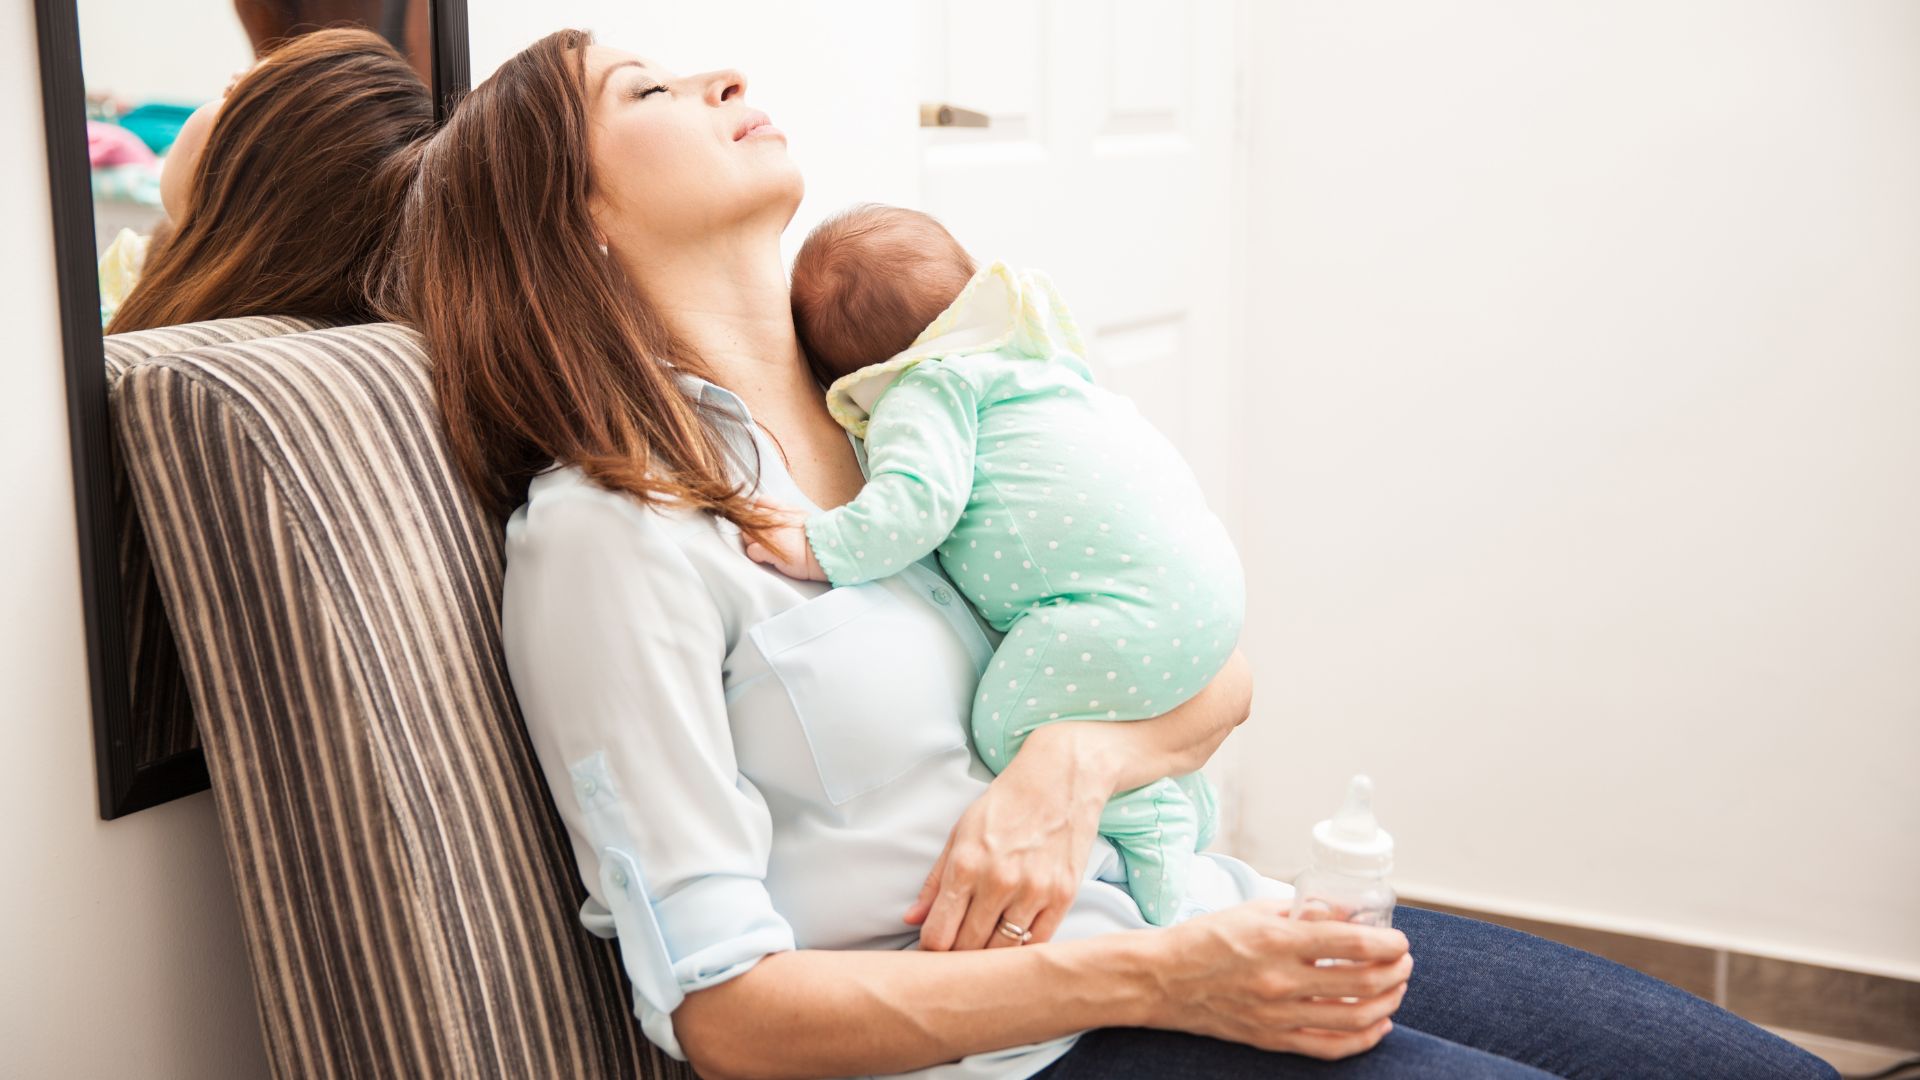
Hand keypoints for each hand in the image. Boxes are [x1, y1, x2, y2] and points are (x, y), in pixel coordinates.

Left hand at [742, 501, 825, 580]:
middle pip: (748, 520)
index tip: (763, 520)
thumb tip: (780, 512)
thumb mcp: (802, 514)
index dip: (759, 512)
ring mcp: (767, 534)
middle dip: (753, 528)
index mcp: (781, 510)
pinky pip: (751, 551)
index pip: (759, 503)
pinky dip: (757, 555)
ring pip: (746, 535)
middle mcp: (771, 519)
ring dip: (753, 542)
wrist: (823, 549)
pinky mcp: (766, 550)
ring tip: (766, 547)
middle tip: (764, 537)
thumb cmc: (816, 536)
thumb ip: (786, 511)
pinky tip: (766, 557)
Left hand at [903, 726, 1107, 950]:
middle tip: (954, 961)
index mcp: (966, 865)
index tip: (931, 953)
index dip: (930, 951)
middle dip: (957, 959)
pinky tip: (1012, 944)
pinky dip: (1022, 950)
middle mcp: (999, 882)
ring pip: (1003, 951)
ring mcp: (1034, 891)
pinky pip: (1038, 943)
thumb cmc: (1006, 804)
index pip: (938, 934)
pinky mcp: (1063, 896)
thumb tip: (911, 919)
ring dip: (989, 959)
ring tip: (981, 954)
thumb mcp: (961, 833)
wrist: (1061, 778)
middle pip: (968, 949)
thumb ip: (935, 880)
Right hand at [1146, 899, 1411, 1058]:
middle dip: (1395, 972)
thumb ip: (1303, 912)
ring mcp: (1277, 1016)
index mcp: (1277, 942)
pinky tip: (1377, 1025)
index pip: (1352, 944)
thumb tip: (1348, 913)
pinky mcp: (1271, 1039)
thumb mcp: (1254, 910)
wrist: (1162, 979)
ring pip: (1353, 1019)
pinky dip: (1362, 1039)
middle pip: (1362, 984)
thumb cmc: (1206, 939)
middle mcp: (1281, 981)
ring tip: (1396, 989)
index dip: (1388, 943)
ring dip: (1387, 1003)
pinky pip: (1328, 1048)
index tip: (1399, 940)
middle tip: (1403, 962)